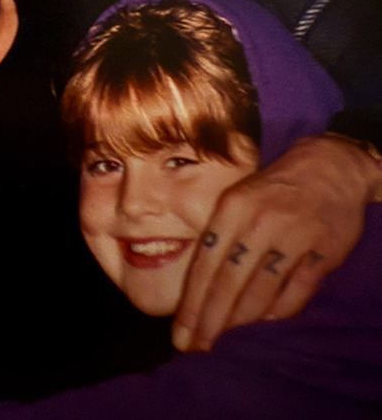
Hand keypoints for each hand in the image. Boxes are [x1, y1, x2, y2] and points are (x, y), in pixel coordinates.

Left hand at [171, 134, 381, 352]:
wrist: (330, 166)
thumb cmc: (273, 187)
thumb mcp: (237, 196)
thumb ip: (220, 236)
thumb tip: (199, 287)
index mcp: (233, 206)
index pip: (205, 263)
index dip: (192, 302)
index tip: (181, 331)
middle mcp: (260, 222)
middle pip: (229, 283)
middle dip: (209, 320)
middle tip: (196, 345)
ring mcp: (294, 237)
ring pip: (261, 293)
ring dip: (240, 319)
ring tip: (223, 334)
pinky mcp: (324, 252)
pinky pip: (296, 293)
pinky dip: (277, 311)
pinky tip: (263, 318)